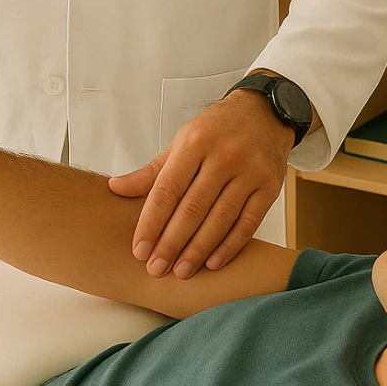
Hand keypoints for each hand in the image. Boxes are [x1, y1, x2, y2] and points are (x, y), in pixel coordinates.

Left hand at [107, 90, 291, 277]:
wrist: (264, 114)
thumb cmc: (217, 129)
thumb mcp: (182, 141)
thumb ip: (152, 171)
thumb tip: (116, 188)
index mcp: (195, 143)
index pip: (167, 189)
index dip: (151, 222)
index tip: (139, 250)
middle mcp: (224, 156)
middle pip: (192, 208)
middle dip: (171, 243)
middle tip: (156, 269)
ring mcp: (249, 172)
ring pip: (220, 219)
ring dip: (198, 250)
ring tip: (181, 271)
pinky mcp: (269, 187)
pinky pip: (248, 223)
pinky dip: (229, 246)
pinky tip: (213, 262)